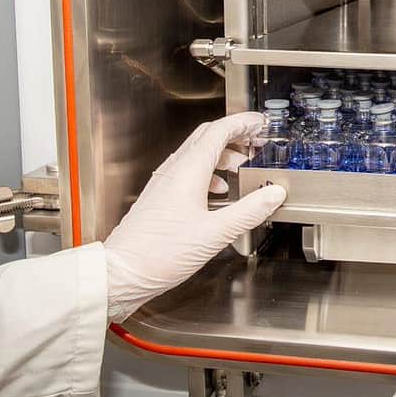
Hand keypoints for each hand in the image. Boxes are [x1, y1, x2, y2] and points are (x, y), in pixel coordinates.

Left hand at [103, 111, 286, 322]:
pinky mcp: (161, 196)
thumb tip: (273, 194)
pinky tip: (219, 192)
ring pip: (198, 154)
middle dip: (235, 134)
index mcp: (188, 170)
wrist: (122, 272)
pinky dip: (210, 172)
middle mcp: (174, 170)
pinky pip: (189, 171)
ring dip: (223, 154)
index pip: (219, 131)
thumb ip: (249, 211)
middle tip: (255, 140)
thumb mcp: (215, 233)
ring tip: (242, 166)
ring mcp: (165, 182)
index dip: (243, 123)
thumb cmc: (159, 253)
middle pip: (207, 137)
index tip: (260, 123)